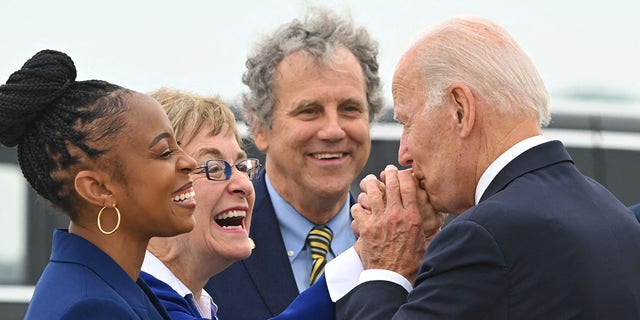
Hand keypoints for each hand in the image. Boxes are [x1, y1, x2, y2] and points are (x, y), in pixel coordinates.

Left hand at [350, 165, 427, 282]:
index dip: (405, 175)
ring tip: (370, 181)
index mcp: (412, 217)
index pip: (409, 187)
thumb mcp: (424, 244)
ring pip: (372, 192)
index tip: (402, 172)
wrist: (390, 278)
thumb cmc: (409, 264)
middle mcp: (396, 215)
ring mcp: (379, 220)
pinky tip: (360, 208)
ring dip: (370, 184)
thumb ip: (428, 231)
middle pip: (391, 185)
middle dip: (389, 174)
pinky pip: (358, 209)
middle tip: (387, 171)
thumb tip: (439, 226)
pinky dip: (358, 207)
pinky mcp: (365, 228)